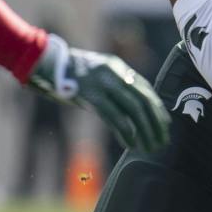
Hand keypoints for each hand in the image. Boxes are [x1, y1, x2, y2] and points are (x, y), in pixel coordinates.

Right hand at [28, 33, 170, 151]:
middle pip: (143, 100)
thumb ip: (115, 86)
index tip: (166, 124)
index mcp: (118, 67)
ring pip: (132, 109)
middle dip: (155, 122)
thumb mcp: (98, 74)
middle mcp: (113, 73)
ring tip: (149, 147)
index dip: (158, 108)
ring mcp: (102, 83)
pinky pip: (113, 115)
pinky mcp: (90, 95)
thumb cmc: (72, 75)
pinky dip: (125, 131)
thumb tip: (135, 110)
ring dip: (144, 130)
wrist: (46, 64)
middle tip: (162, 140)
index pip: (145, 89)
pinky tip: (131, 143)